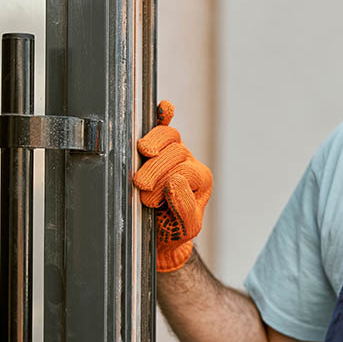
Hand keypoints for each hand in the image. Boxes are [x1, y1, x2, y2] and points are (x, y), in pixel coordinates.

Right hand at [133, 101, 212, 271]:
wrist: (160, 233)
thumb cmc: (173, 230)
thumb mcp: (186, 227)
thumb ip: (185, 207)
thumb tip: (174, 181)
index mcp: (201, 180)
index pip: (185, 171)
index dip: (164, 185)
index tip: (150, 202)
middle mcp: (189, 162)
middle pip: (175, 152)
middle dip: (155, 170)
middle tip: (141, 187)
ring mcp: (174, 151)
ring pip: (167, 136)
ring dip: (153, 145)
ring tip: (142, 158)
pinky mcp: (159, 145)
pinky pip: (163, 124)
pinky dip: (163, 115)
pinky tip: (165, 108)